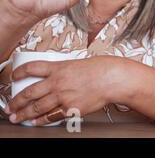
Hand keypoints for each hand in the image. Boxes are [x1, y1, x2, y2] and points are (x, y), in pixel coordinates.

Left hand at [5, 56, 120, 125]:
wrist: (112, 79)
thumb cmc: (101, 69)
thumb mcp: (78, 63)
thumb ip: (65, 70)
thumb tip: (57, 75)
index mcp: (59, 68)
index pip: (32, 68)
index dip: (19, 72)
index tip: (14, 76)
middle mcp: (58, 82)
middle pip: (29, 92)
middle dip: (16, 101)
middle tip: (10, 106)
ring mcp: (63, 96)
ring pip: (37, 107)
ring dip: (24, 114)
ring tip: (17, 117)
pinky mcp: (70, 108)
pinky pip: (51, 116)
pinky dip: (41, 121)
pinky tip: (35, 122)